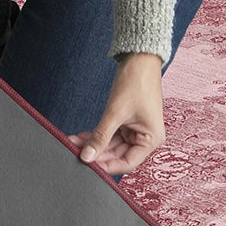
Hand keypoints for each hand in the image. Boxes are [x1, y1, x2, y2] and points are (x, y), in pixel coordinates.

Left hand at [67, 52, 165, 176]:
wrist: (139, 59)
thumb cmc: (137, 83)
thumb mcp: (115, 113)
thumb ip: (101, 137)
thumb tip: (87, 156)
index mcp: (151, 140)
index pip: (127, 163)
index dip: (107, 166)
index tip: (88, 166)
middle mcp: (145, 138)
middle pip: (117, 155)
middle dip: (96, 154)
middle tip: (76, 153)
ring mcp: (136, 131)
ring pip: (111, 146)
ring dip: (94, 144)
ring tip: (74, 143)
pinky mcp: (127, 123)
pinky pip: (110, 135)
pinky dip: (97, 136)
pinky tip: (82, 136)